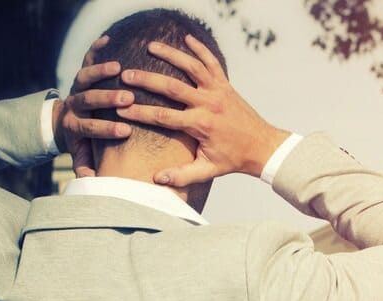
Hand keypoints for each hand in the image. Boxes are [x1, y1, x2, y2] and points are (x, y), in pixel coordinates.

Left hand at [53, 35, 134, 176]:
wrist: (64, 122)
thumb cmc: (82, 142)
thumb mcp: (82, 157)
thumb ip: (87, 167)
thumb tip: (95, 183)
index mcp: (75, 126)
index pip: (89, 127)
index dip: (105, 129)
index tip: (125, 131)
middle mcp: (74, 104)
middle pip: (87, 99)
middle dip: (106, 98)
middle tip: (126, 97)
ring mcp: (76, 87)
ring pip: (84, 76)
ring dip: (100, 71)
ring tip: (119, 68)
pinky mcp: (81, 73)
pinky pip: (85, 58)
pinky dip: (95, 48)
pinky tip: (109, 39)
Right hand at [114, 33, 289, 185]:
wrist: (262, 146)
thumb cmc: (233, 159)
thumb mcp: (208, 170)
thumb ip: (182, 175)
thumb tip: (157, 180)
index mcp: (201, 125)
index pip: (163, 117)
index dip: (140, 114)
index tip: (120, 109)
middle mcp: (208, 104)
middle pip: (172, 88)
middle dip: (147, 80)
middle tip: (126, 74)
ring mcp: (218, 91)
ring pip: (191, 67)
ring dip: (171, 55)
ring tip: (150, 46)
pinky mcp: (226, 85)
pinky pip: (212, 62)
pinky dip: (200, 49)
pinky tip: (187, 38)